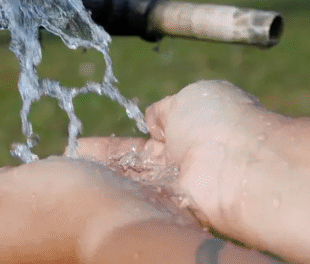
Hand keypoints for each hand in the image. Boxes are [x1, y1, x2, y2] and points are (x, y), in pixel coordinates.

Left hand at [0, 157, 196, 263]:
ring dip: (38, 196)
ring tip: (53, 180)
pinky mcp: (78, 254)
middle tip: (23, 175)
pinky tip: (76, 191)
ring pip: (32, 221)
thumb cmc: (54, 210)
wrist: (125, 226)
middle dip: (7, 193)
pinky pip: (62, 224)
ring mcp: (51, 261)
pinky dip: (65, 205)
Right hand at [77, 80, 283, 236]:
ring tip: (66, 174)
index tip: (84, 144)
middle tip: (68, 160)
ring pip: (132, 182)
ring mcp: (176, 187)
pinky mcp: (171, 211)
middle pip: (133, 163)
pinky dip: (113, 195)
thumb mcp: (189, 98)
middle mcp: (182, 161)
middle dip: (101, 162)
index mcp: (190, 126)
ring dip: (102, 177)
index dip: (117, 141)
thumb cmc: (222, 122)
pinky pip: (137, 201)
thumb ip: (166, 109)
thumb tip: (153, 117)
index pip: (147, 135)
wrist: (243, 166)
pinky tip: (83, 192)